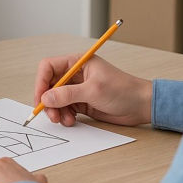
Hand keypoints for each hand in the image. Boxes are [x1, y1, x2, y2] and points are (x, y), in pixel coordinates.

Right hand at [35, 54, 152, 126]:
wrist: (140, 105)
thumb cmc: (122, 90)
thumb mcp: (93, 90)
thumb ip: (68, 94)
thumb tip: (46, 97)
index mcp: (77, 62)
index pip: (49, 67)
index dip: (41, 82)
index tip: (41, 98)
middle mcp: (75, 74)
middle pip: (49, 84)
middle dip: (48, 100)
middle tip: (52, 115)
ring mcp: (77, 89)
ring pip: (55, 99)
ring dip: (56, 110)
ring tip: (65, 120)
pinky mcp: (81, 102)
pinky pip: (64, 108)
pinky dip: (64, 116)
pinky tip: (71, 121)